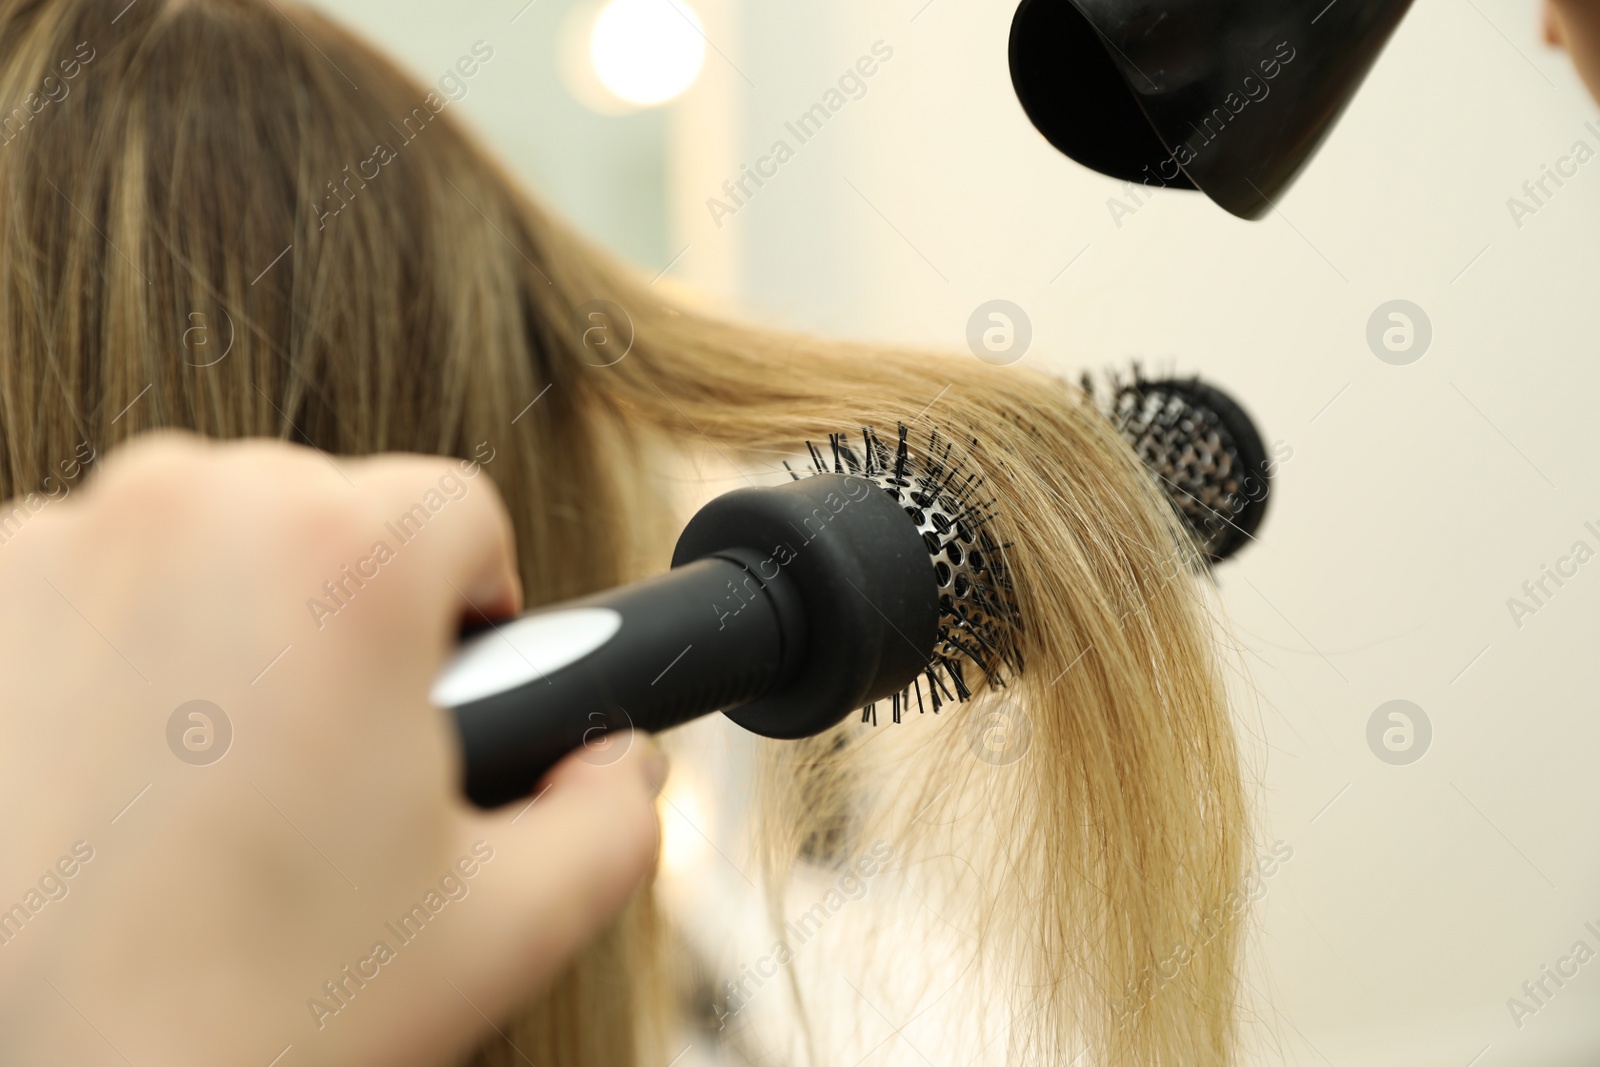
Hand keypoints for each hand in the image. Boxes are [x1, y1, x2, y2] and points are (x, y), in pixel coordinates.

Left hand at [0, 433, 663, 1066]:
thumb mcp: (502, 928)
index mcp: (336, 555)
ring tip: (213, 788)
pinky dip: (117, 653)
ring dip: (231, 630)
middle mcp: (182, 506)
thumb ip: (611, 814)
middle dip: (351, 619)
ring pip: (205, 543)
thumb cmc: (245, 1018)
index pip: (460, 510)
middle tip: (329, 765)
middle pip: (329, 512)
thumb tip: (615, 758)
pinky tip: (115, 784)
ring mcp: (50, 544)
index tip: (445, 693)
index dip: (478, 609)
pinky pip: (89, 585)